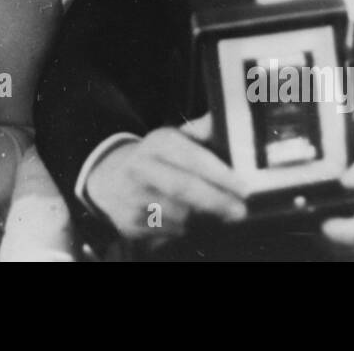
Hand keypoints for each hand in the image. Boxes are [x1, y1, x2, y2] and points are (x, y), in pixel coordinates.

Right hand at [84, 115, 247, 242]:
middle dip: (216, 201)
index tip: (244, 188)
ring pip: (179, 215)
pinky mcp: (129, 223)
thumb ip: (201, 132)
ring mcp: (132, 197)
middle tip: (240, 211)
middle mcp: (141, 167)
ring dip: (202, 219)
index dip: (220, 174)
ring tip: (215, 216)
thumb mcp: (174, 139)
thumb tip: (222, 120)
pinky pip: (168, 232)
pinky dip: (184, 231)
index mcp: (157, 143)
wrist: (109, 180)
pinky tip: (188, 223)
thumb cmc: (156, 160)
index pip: (191, 157)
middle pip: (182, 187)